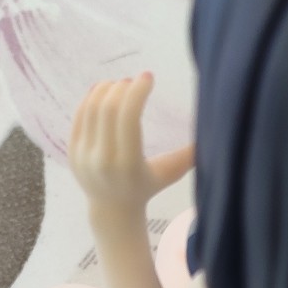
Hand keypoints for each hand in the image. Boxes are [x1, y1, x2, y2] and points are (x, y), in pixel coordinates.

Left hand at [68, 73, 193, 218]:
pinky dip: (91, 97)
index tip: (148, 77)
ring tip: (121, 84)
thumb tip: (215, 129)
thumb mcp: (171, 173)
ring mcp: (83, 155)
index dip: (138, 92)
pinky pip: (79, 115)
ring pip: (91, 108)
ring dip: (106, 89)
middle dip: (123, 87)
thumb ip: (189, 153)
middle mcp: (102, 160)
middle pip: (108, 108)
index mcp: (128, 165)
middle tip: (135, 81)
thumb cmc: (147, 187)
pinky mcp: (72, 151)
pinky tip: (104, 90)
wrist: (113, 210)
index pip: (128, 117)